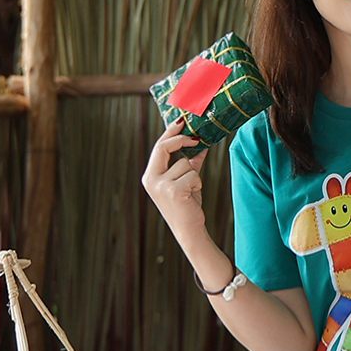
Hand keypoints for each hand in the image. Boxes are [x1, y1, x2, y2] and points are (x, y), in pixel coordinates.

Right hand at [141, 122, 211, 242]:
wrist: (188, 229)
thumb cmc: (186, 204)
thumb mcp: (186, 179)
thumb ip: (190, 161)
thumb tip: (200, 143)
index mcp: (150, 175)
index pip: (158, 148)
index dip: (171, 133)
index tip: (182, 122)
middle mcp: (151, 179)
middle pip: (163, 148)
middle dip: (181, 139)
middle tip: (197, 138)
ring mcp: (160, 185)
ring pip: (184, 163)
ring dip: (194, 174)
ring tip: (191, 189)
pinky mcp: (173, 191)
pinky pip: (192, 175)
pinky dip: (197, 183)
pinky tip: (192, 195)